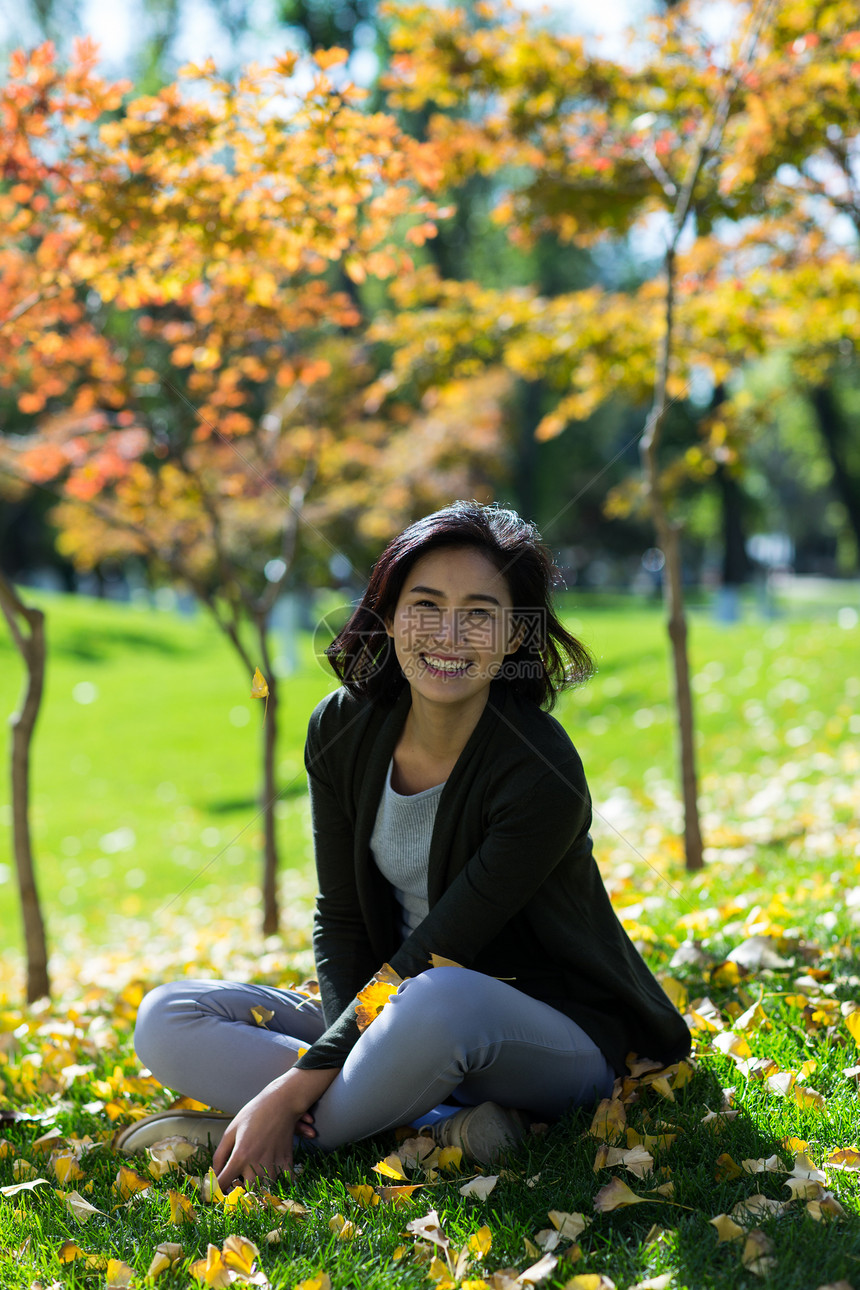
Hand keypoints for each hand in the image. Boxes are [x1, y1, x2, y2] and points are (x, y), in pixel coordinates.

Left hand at [213, 1066, 337, 1188]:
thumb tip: (214, 1173)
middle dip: (238, 1193)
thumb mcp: (231, 1130)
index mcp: (240, 1155)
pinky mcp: (286, 1162)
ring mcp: (273, 1164)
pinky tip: (271, 1176)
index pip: (223, 1183)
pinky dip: (277, 1184)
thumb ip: (220, 1154)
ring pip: (264, 1190)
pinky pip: (283, 1183)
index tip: (216, 1192)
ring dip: (257, 1189)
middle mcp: (256, 1163)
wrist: (282, 1102)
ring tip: (252, 1180)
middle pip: (245, 1193)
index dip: (217, 1191)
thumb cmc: (254, 1114)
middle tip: (235, 1186)